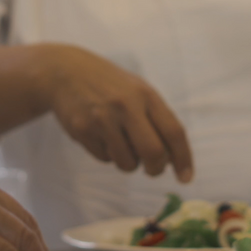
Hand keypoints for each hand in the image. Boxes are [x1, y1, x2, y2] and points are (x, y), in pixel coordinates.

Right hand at [35, 44, 193, 181]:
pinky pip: (105, 159)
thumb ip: (157, 119)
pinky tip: (100, 135)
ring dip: (129, 162)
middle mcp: (126, 106)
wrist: (65, 71)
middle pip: (153, 153)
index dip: (183, 158)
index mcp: (146, 95)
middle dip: (156, 169)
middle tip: (152, 170)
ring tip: (120, 142)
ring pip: (127, 163)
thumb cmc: (110, 85)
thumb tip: (172, 159)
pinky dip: (108, 154)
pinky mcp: (83, 130)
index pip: (174, 132)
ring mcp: (103, 119)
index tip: (186, 178)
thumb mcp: (138, 91)